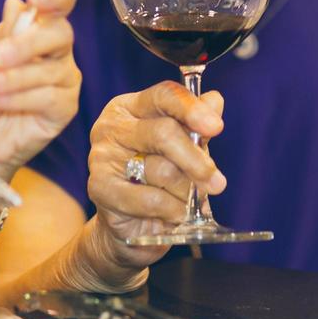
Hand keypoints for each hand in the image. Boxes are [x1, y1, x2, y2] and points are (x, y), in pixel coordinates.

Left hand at [0, 0, 80, 182]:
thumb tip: (18, 4)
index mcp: (34, 31)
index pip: (58, 4)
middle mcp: (54, 52)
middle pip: (61, 33)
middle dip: (29, 43)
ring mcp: (63, 81)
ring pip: (51, 69)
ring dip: (14, 78)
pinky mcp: (64, 109)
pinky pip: (50, 97)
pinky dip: (20, 98)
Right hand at [84, 81, 226, 269]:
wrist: (131, 223)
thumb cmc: (159, 177)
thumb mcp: (183, 147)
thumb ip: (197, 125)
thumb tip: (214, 101)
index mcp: (131, 106)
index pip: (164, 95)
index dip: (191, 109)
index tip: (216, 127)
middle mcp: (112, 126)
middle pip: (164, 133)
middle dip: (196, 160)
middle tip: (218, 183)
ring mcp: (102, 156)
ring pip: (162, 170)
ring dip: (185, 191)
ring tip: (186, 200)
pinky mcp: (100, 188)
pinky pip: (150, 199)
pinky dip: (171, 209)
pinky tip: (174, 212)